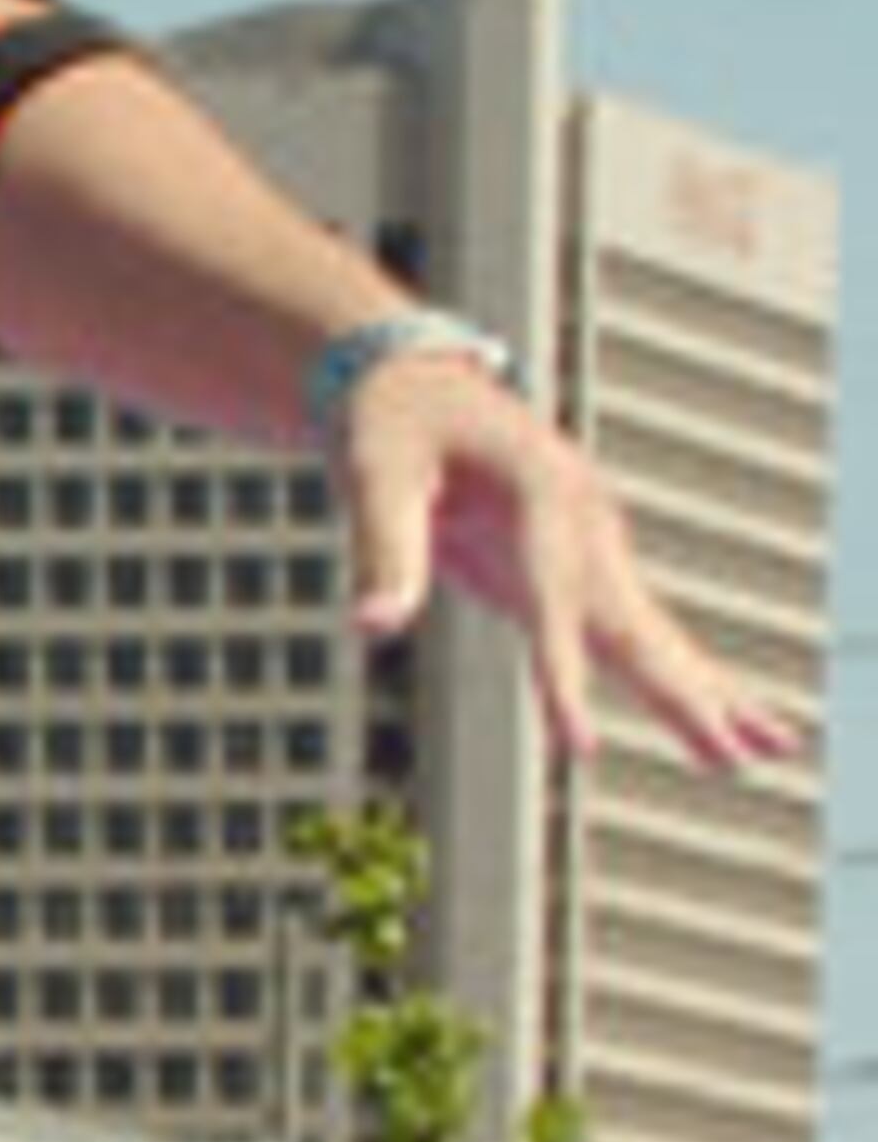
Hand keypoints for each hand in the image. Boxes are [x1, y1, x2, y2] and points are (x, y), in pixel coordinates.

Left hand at [333, 347, 792, 770]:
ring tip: (769, 750)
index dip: (565, 674)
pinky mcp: (574, 573)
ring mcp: (591, 546)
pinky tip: (719, 724)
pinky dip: (679, 680)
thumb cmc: (394, 424)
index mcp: (543, 487)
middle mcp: (586, 518)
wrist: (417, 384)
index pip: (556, 594)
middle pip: (633, 622)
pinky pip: (633, 635)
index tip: (578, 746)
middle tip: (731, 757)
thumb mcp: (376, 473)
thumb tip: (373, 628)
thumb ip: (386, 549)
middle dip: (682, 694)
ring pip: (652, 633)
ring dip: (707, 694)